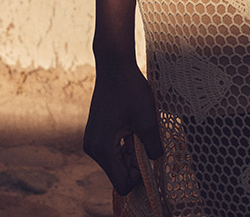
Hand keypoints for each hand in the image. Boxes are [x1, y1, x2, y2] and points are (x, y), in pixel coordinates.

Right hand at [83, 57, 163, 194]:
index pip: (122, 184)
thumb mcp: (147, 119)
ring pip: (117, 161)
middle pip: (119, 173)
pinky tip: (132, 125)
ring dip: (132, 151)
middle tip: (146, 136)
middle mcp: (93, 148)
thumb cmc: (130, 88)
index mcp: (102, 148)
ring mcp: (93, 141)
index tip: (149, 155)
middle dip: (136, 161)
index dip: (139, 176)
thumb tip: (156, 161)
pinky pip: (113, 150)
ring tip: (139, 127)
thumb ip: (153, 146)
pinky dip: (125, 144)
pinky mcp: (96, 133)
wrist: (115, 65)